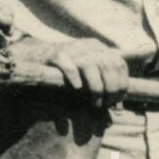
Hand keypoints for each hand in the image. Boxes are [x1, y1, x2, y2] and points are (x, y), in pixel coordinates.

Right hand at [13, 36, 128, 106]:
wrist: (37, 58)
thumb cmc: (67, 73)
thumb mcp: (88, 78)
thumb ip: (104, 91)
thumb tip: (119, 112)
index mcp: (99, 49)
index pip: (119, 63)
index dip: (122, 83)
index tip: (117, 101)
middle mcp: (88, 46)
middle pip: (108, 65)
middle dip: (110, 89)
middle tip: (105, 105)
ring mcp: (72, 49)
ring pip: (91, 66)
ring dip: (96, 88)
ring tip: (94, 103)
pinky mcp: (56, 55)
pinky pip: (69, 66)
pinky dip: (74, 78)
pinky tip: (77, 88)